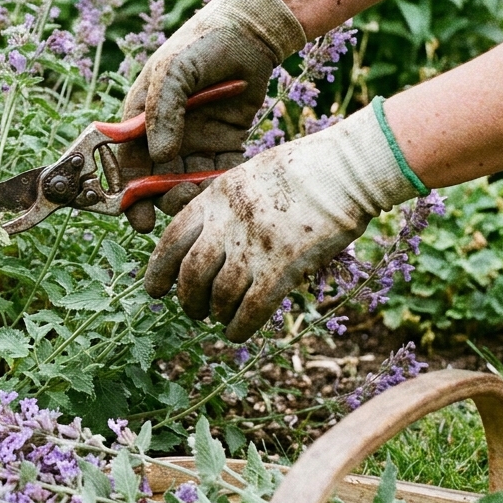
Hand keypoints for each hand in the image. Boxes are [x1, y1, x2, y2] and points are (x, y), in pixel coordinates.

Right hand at [118, 0, 306, 232]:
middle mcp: (165, 135)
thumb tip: (160, 157)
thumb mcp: (172, 71)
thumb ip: (162, 112)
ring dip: (192, 194)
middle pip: (157, 181)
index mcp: (141, 119)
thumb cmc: (200, 45)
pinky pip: (219, 173)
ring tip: (203, 192)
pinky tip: (224, 184)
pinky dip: (220, 183)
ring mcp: (195, 140)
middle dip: (164, 198)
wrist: (249, 32)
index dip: (129, 194)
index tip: (138, 218)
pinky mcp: (225, 142)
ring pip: (188, 182)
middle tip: (179, 200)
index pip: (128, 165)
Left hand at [143, 106, 419, 341]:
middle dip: (187, 298)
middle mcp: (228, 223)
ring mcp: (254, 246)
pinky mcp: (284, 268)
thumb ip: (224, 204)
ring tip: (217, 318)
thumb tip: (207, 236)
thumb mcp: (249, 175)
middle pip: (191, 272)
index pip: (172, 239)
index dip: (158, 270)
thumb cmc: (304, 169)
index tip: (155, 289)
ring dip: (214, 313)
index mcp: (216, 197)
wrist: (347, 169)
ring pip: (218, 294)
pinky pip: (251, 308)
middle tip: (192, 310)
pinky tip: (237, 333)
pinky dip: (240, 326)